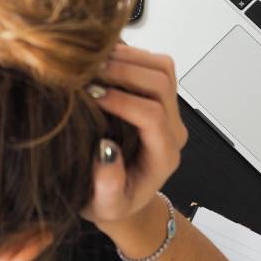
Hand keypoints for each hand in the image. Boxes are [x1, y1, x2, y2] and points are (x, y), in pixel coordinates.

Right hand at [81, 45, 187, 230]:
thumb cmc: (111, 202)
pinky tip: (100, 61)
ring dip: (127, 58)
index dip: (122, 101)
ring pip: (162, 67)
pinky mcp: (159, 96)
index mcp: (163, 155)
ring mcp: (169, 109)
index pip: (152, 116)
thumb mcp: (105, 206)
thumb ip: (108, 186)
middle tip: (87, 73)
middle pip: (161, 83)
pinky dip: (128, 55)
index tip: (91, 96)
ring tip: (92, 63)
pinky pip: (153, 64)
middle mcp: (172, 129)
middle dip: (124, 72)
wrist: (122, 196)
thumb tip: (105, 150)